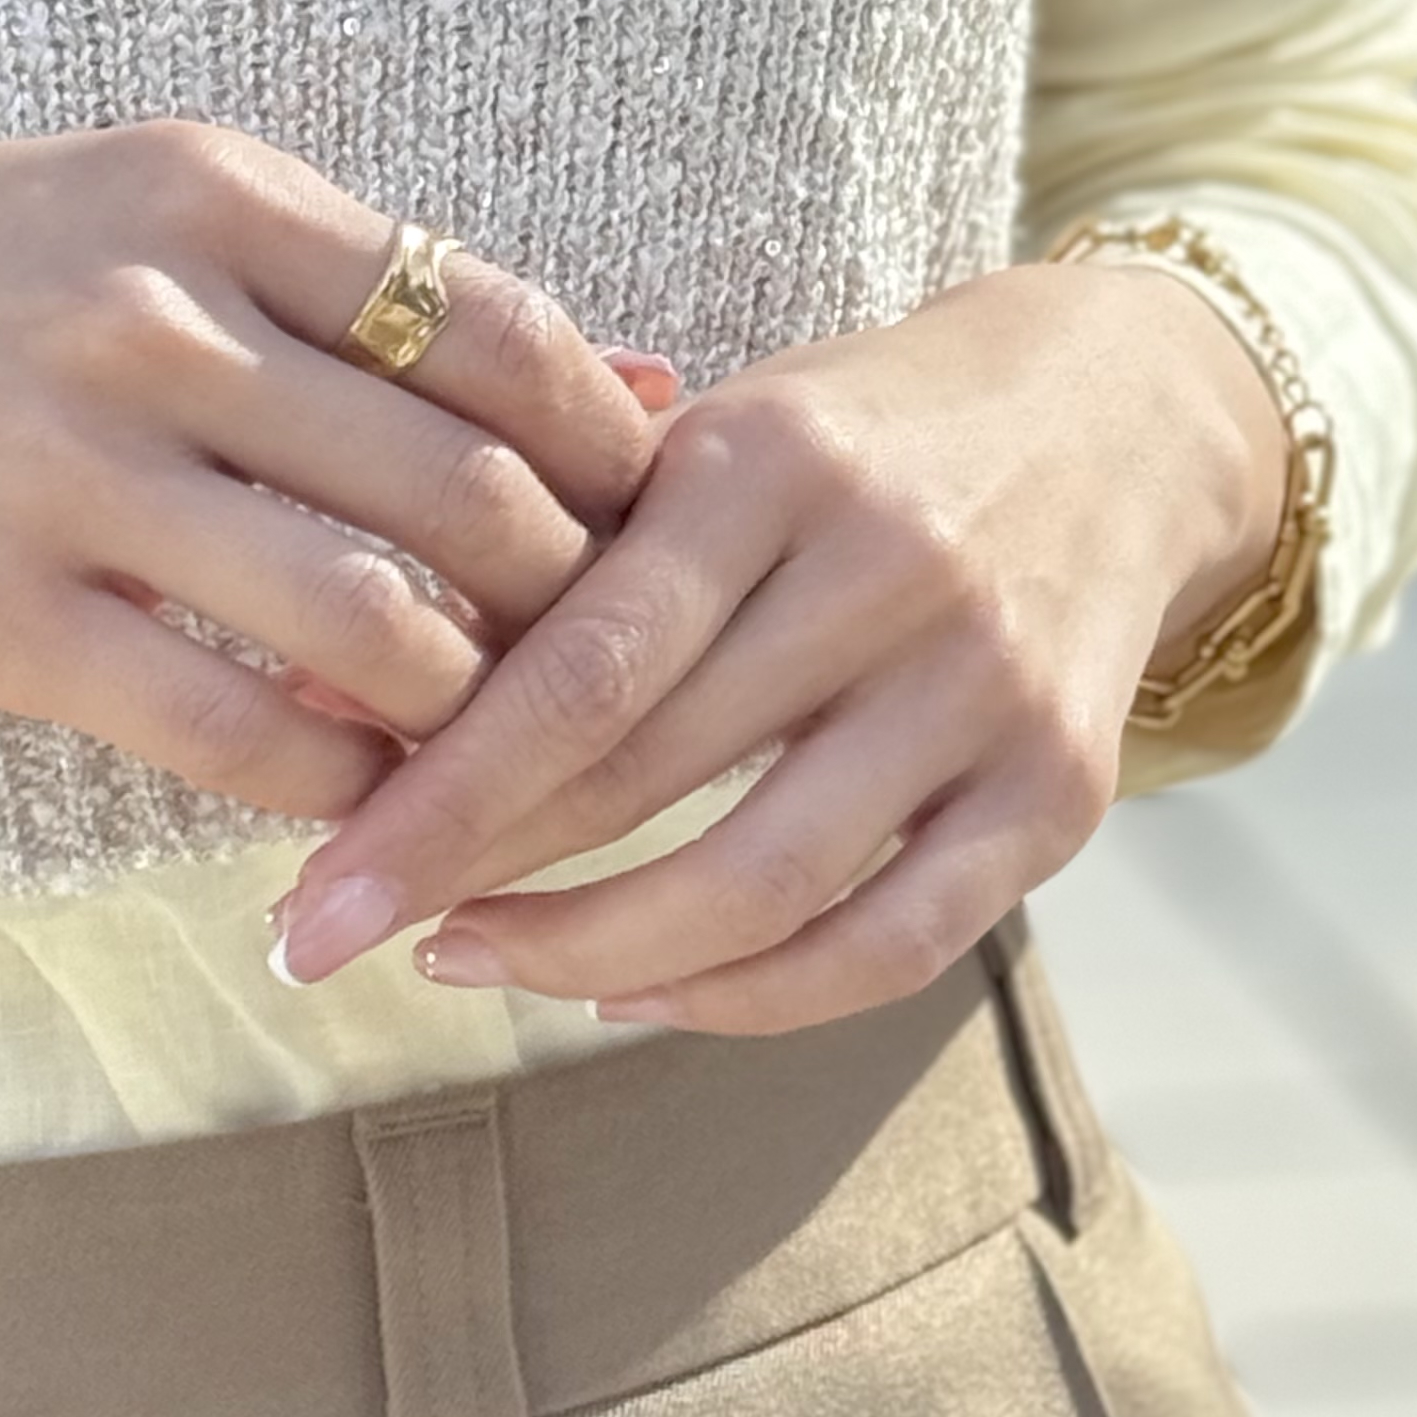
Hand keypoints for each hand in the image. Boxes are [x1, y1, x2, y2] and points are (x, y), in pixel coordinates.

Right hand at [0, 121, 666, 822]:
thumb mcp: (147, 210)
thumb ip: (369, 295)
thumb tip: (630, 384)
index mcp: (214, 194)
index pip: (505, 336)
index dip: (607, 456)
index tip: (637, 525)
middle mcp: (157, 314)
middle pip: (474, 490)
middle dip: (572, 603)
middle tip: (598, 667)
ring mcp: (69, 469)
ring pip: (379, 620)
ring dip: (470, 709)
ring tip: (483, 738)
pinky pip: (232, 728)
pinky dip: (332, 778)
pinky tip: (350, 789)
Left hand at [266, 257, 1285, 1027]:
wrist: (1118, 415)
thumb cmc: (847, 440)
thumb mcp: (701, 444)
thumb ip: (537, 562)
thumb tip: (298, 695)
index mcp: (772, 460)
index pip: (581, 666)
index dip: (436, 797)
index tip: (309, 895)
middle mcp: (891, 568)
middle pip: (650, 782)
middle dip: (471, 883)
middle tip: (335, 939)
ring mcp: (987, 686)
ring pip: (764, 888)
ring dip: (591, 959)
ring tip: (473, 962)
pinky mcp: (1063, 789)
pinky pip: (887, 947)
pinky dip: (746, 1000)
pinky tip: (635, 993)